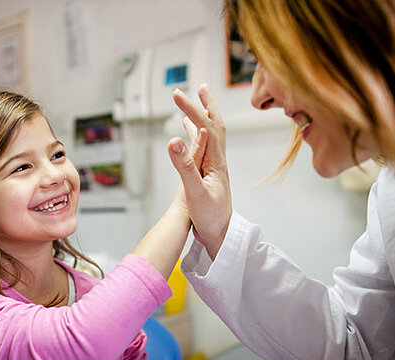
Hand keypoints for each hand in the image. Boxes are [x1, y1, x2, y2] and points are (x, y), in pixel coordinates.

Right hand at [168, 84, 231, 259]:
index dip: (191, 108)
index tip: (176, 94)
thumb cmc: (210, 217)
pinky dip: (198, 137)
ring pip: (210, 136)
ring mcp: (214, 168)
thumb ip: (184, 165)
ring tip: (195, 105)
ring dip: (203, 118)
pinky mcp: (209, 176)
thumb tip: (173, 139)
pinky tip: (192, 139)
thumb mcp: (194, 192)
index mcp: (216, 161)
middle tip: (200, 87)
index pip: (205, 126)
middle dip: (207, 105)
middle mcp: (217, 161)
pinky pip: (204, 149)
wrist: (221, 236)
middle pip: (215, 125)